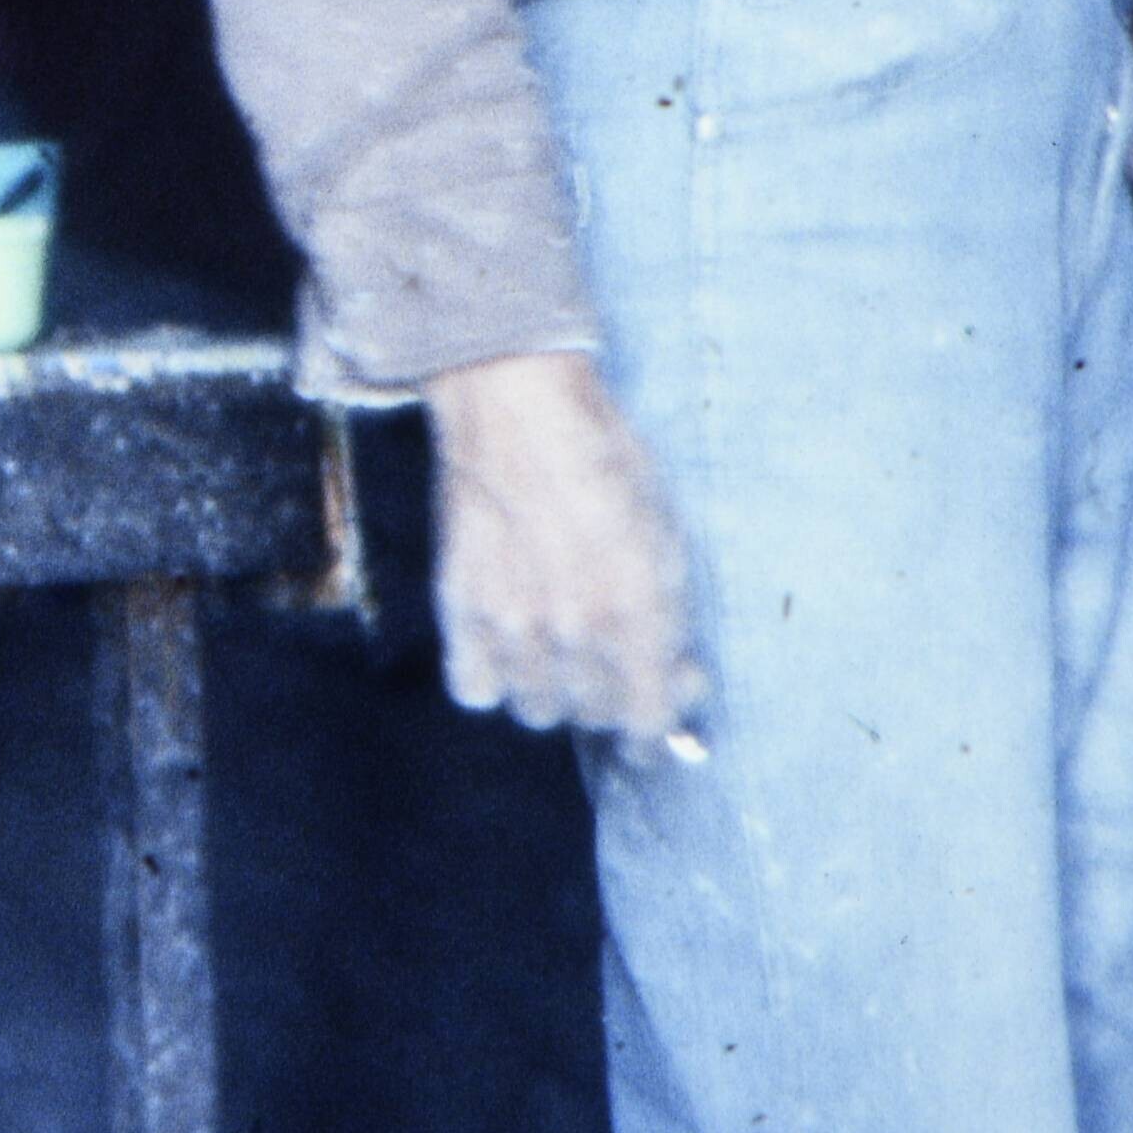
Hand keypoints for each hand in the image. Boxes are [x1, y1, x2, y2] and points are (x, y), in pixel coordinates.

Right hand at [424, 347, 711, 760]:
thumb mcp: (666, 532)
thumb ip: (669, 613)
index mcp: (633, 608)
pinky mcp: (459, 608)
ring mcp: (509, 623)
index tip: (664, 709)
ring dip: (557, 693)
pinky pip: (475, 689)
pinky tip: (511, 648)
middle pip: (594, 716)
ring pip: (537, 711)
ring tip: (563, 655)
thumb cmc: (603, 455)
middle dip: (615, 700)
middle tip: (619, 663)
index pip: (648, 719)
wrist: (516, 405)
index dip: (662, 727)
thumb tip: (673, 671)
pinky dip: (495, 679)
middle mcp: (570, 629)